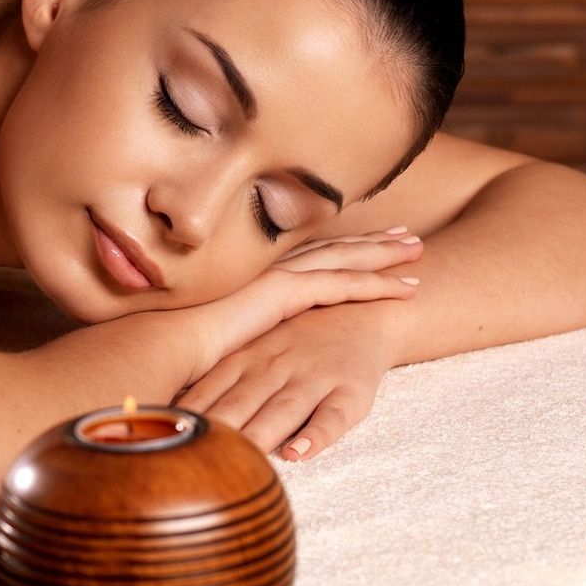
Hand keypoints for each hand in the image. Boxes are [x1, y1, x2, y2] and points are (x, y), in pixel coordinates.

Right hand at [174, 228, 423, 460]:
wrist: (169, 347)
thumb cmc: (186, 351)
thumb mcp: (227, 340)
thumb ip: (246, 337)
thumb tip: (255, 350)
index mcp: (260, 282)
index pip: (309, 260)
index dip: (342, 251)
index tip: (371, 245)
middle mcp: (272, 272)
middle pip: (334, 250)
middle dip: (372, 241)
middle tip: (406, 234)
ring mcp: (278, 277)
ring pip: (345, 259)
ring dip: (384, 254)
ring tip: (417, 249)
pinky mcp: (285, 291)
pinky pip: (342, 284)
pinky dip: (376, 285)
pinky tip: (404, 288)